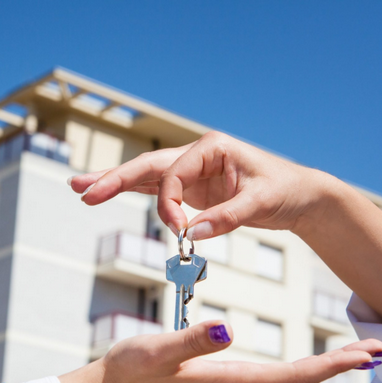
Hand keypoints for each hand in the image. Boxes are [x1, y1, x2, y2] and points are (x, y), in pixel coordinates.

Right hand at [58, 321, 381, 382]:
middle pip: (300, 380)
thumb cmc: (130, 370)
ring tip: (355, 355)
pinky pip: (274, 380)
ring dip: (323, 368)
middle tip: (377, 349)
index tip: (365, 353)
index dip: (331, 365)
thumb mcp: (158, 350)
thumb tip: (227, 330)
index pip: (292, 376)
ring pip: (289, 381)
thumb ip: (193, 341)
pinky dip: (300, 370)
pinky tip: (307, 364)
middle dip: (339, 366)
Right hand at [69, 131, 332, 239]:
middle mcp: (198, 155)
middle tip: (82, 190)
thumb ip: (226, 217)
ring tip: (81, 189)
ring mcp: (193, 172)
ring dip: (114, 183)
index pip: (174, 173)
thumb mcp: (261, 203)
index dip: (168, 203)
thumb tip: (192, 234)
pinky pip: (157, 190)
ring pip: (146, 176)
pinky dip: (133, 193)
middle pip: (148, 166)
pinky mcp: (193, 189)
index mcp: (212, 148)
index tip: (179, 230)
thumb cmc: (286, 190)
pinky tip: (107, 194)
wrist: (300, 196)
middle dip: (114, 179)